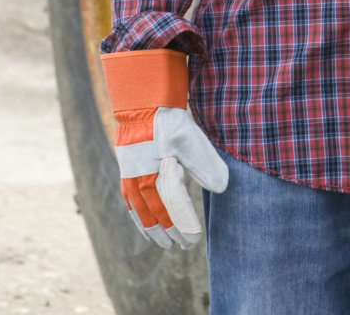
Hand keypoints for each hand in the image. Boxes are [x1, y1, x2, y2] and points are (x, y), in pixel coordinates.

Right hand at [101, 49, 228, 248]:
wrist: (142, 103)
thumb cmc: (171, 121)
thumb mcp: (194, 139)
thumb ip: (206, 164)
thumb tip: (222, 188)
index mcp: (161, 167)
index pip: (174, 203)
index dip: (184, 222)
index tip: (195, 238)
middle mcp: (142, 176)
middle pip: (157, 212)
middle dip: (171, 231)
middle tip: (185, 246)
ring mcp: (131, 175)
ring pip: (141, 210)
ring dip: (153, 229)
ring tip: (165, 244)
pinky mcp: (126, 173)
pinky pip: (130, 202)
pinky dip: (138, 218)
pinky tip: (145, 227)